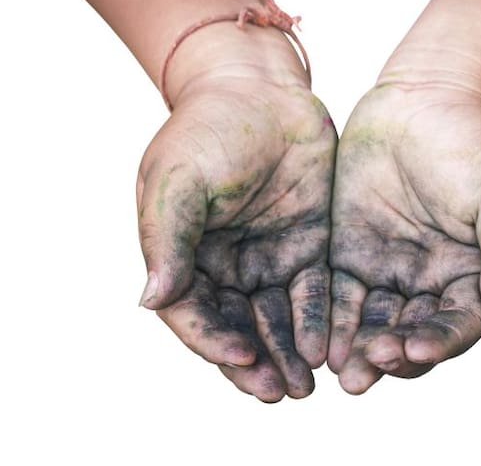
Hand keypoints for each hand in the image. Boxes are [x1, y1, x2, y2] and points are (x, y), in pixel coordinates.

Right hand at [137, 72, 335, 401]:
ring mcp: (267, 259)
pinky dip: (318, 322)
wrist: (261, 89)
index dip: (213, 340)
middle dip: (257, 361)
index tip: (242, 357)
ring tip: (305, 384)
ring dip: (289, 353)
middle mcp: (225, 265)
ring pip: (277, 320)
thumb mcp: (180, 178)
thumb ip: (166, 238)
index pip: (193, 312)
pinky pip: (313, 293)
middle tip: (279, 391)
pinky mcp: (308, 247)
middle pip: (237, 326)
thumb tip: (150, 300)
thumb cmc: (209, 127)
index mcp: (184, 254)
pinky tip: (328, 346)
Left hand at [328, 85, 480, 393]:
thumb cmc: (473, 143)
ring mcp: (386, 270)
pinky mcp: (347, 253)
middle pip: (409, 333)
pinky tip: (311, 338)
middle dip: (387, 357)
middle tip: (361, 376)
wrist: (424, 98)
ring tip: (335, 370)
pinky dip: (324, 318)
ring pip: (369, 322)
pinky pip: (334, 293)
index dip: (437, 343)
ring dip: (352, 348)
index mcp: (470, 276)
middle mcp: (428, 282)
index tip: (412, 353)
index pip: (456, 325)